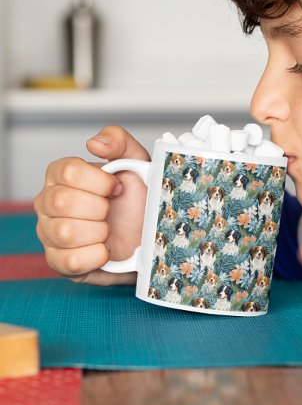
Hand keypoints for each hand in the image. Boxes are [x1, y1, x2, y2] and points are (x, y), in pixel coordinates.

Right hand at [34, 126, 149, 285]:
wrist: (150, 236)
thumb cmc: (138, 199)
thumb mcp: (137, 163)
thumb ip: (119, 142)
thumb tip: (95, 143)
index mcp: (62, 175)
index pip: (68, 171)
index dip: (100, 181)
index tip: (116, 187)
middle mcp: (49, 202)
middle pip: (62, 201)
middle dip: (99, 207)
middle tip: (112, 210)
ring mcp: (50, 233)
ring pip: (64, 232)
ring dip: (99, 232)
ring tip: (108, 230)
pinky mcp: (59, 262)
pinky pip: (70, 260)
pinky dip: (96, 255)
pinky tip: (106, 249)